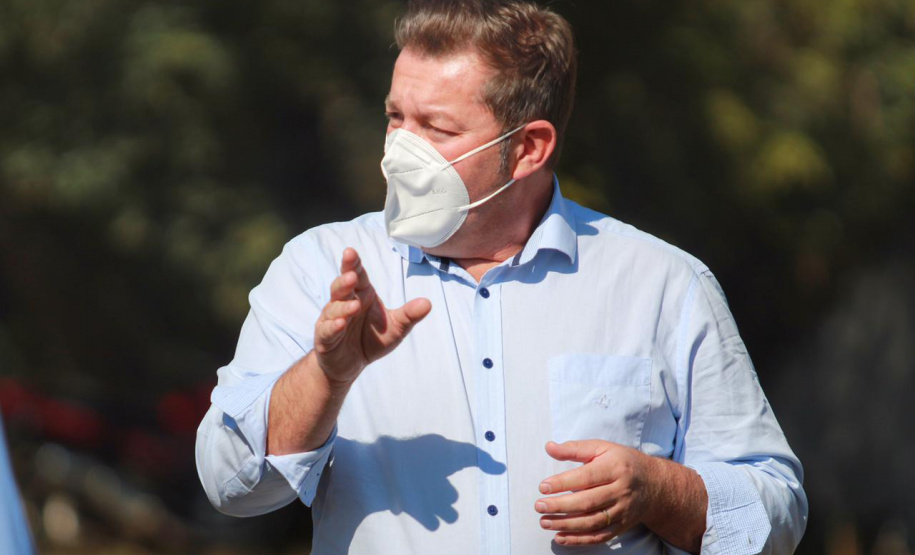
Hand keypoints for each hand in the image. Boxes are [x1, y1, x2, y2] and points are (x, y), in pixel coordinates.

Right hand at [314, 248, 431, 383]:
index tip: (351, 252)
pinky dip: (333, 326)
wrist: (350, 365)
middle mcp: (343, 303)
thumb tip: (428, 303)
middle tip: (352, 275)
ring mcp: (331, 320)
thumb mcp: (395, 328)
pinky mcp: (324, 338)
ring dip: (343, 306)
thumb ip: (409, 315)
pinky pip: (326, 330)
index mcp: (361, 295)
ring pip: (333, 308)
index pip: (356, 274)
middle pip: (340, 287)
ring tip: (355, 307)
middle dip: (344, 279)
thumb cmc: (371, 339)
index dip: (353, 264)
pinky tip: (340, 324)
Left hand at [535, 440, 661, 545]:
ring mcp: (622, 511)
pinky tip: (560, 537)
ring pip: (592, 522)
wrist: (654, 485)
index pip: (586, 477)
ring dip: (566, 525)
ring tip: (544, 522)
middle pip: (588, 502)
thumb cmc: (622, 462)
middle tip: (539, 506)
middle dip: (561, 506)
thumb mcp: (602, 448)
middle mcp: (620, 491)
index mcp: (615, 468)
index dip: (563, 483)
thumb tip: (548, 447)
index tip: (543, 486)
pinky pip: (599, 536)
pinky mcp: (621, 526)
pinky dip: (579, 540)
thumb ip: (575, 448)